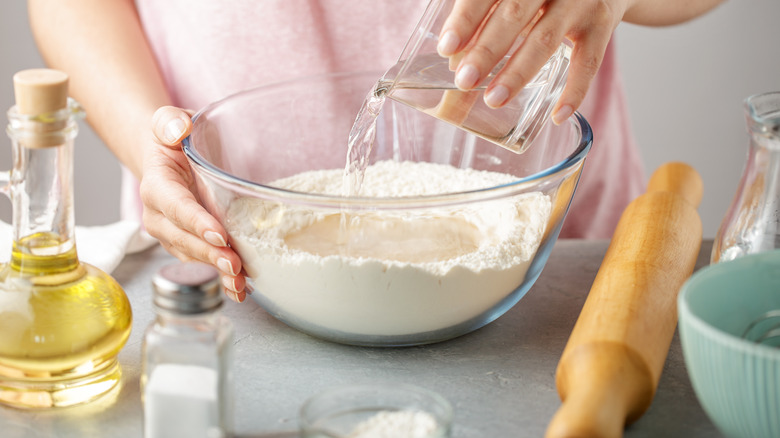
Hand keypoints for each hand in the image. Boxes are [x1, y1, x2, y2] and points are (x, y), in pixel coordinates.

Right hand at [140, 106, 248, 302]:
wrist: (168, 158)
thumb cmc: (172, 139)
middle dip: (209, 254)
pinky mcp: (187, 245)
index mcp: (157, 185)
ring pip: (192, 256)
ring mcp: (172, 234)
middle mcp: (159, 216)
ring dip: (216, 271)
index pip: (175, 205)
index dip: (195, 221)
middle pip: (183, 239)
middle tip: (235, 264)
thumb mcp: (169, 122)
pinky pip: (201, 263)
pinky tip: (239, 289)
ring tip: (240, 284)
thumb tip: (178, 128)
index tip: (219, 234)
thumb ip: (169, 121)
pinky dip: (219, 277)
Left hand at [437, 0, 630, 122]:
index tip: (447, 47)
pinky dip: (574, 91)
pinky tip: (557, 115)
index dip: (465, 19)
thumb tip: (456, 60)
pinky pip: (588, 62)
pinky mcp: (602, 23)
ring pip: (545, 40)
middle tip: (465, 80)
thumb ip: (486, 20)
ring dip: (517, 73)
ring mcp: (580, 1)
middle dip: (487, 50)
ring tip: (494, 99)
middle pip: (514, 15)